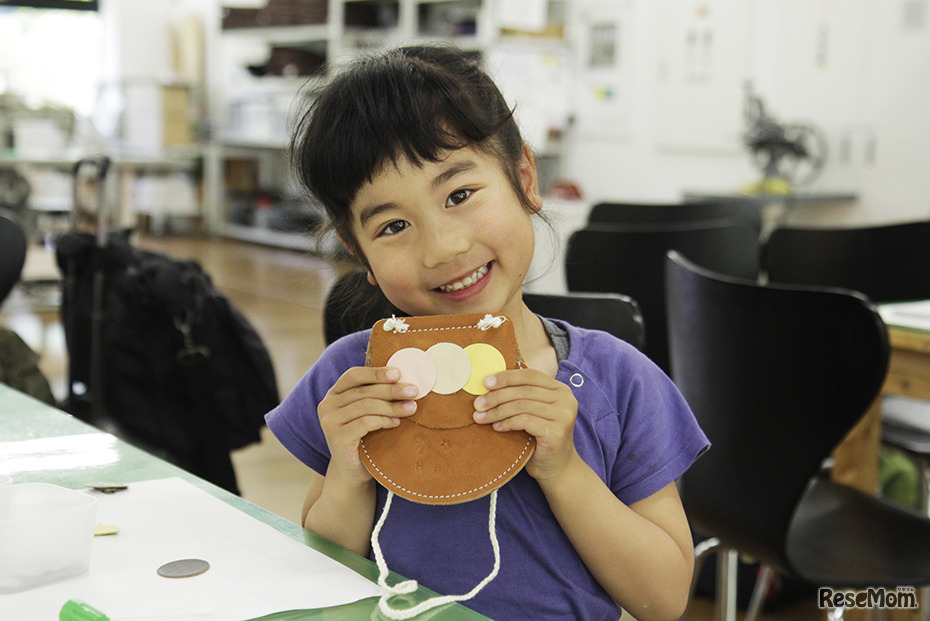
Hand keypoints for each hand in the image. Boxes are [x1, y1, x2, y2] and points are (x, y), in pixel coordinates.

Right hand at [317, 366, 417, 485]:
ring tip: (411, 407)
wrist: (353, 470)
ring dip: (392, 405)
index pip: (354, 375)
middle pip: (364, 390)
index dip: (376, 372)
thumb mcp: (369, 412)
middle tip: (413, 391)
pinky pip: (364, 422)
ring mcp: (329, 421)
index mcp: (335, 393)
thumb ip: (377, 394)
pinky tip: (396, 422)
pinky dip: (383, 420)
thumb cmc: (365, 436)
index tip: (399, 373)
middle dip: (391, 390)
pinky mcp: (337, 437)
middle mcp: (328, 404)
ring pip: (365, 405)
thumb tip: (404, 378)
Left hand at [471, 368, 578, 480]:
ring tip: (481, 417)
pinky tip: (496, 428)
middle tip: (478, 403)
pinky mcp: (556, 432)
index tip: (485, 382)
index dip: (506, 377)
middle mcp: (566, 399)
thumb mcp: (534, 412)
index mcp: (560, 389)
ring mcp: (563, 415)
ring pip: (522, 405)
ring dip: (498, 411)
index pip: (530, 375)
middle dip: (497, 396)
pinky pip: (525, 421)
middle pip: (524, 390)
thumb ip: (521, 396)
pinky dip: (507, 423)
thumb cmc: (540, 438)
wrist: (557, 468)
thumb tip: (489, 383)